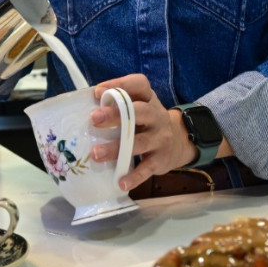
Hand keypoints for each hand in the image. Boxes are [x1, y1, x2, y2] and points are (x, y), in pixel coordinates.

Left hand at [88, 74, 196, 191]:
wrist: (179, 142)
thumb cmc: (148, 122)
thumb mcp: (140, 106)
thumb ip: (120, 103)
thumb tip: (88, 100)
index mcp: (148, 98)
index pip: (139, 84)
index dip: (119, 85)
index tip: (98, 92)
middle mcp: (156, 115)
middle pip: (138, 111)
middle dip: (115, 114)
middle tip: (94, 119)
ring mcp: (160, 138)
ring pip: (139, 142)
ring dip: (116, 148)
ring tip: (96, 153)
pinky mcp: (161, 159)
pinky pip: (147, 168)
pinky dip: (134, 176)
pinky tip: (120, 181)